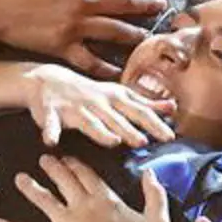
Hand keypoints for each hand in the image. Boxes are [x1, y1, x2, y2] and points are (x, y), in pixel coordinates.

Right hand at [0, 0, 168, 78]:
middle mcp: (84, 0)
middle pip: (125, 1)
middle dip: (147, 2)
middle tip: (162, 5)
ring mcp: (76, 25)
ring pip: (115, 31)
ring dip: (135, 34)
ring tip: (147, 37)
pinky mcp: (65, 46)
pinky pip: (91, 60)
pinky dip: (106, 68)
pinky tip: (119, 72)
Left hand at [0, 156, 169, 221]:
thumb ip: (155, 194)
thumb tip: (149, 173)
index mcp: (106, 199)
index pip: (86, 173)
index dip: (75, 164)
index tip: (67, 158)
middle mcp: (83, 207)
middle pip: (63, 180)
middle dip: (51, 167)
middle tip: (42, 160)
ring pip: (43, 200)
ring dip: (30, 187)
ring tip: (19, 179)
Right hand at [23, 64, 174, 147]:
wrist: (48, 79)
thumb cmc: (90, 93)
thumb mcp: (119, 95)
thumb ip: (145, 104)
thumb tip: (173, 108)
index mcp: (115, 99)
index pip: (138, 112)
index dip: (154, 124)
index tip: (170, 136)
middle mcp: (98, 103)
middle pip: (117, 119)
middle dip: (130, 129)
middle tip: (144, 142)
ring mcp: (74, 108)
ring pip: (89, 121)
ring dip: (100, 131)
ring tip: (113, 142)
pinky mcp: (51, 112)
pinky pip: (51, 123)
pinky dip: (50, 131)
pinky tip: (51, 141)